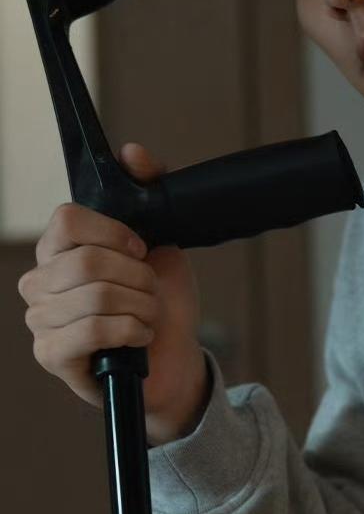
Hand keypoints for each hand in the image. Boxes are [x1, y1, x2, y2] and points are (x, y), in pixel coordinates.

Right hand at [18, 143, 207, 444]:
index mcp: (57, 250)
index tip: (141, 252)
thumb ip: (150, 190)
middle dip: (138, 278)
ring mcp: (40, 320)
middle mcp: (39, 281)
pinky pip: (93, 330)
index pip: (68, 220)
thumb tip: (133, 153)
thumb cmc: (161, 304)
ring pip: (96, 296)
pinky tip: (138, 337)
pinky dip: (131, 330)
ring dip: (140, 307)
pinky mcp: (52, 355)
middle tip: (150, 292)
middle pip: (86, 261)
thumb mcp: (164, 243)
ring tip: (146, 316)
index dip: (115, 234)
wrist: (175, 360)